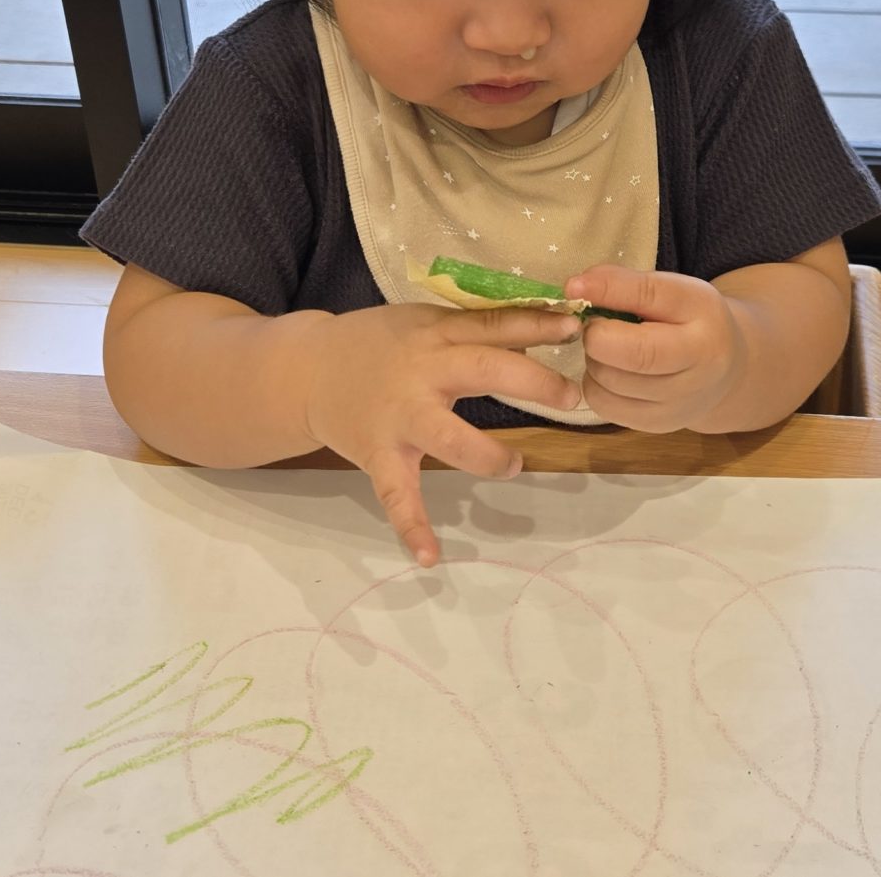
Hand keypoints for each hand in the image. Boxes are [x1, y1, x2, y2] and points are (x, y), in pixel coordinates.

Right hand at [299, 304, 582, 566]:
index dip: (536, 326)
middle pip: (484, 370)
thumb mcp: (423, 321)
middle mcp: (421, 372)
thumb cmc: (376, 343)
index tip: (574, 328)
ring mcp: (400, 418)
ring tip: (514, 465)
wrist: (305, 370)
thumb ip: (473, 328)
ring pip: (448, 437)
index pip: (493, 325)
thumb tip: (542, 333)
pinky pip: (396, 495)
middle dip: (533, 383)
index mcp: (436, 333)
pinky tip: (431, 557)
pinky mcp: (379, 456)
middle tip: (571, 396)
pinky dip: (412, 527)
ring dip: (487, 454)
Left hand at [562, 266, 747, 433]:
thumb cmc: (691, 322)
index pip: (651, 301)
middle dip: (598, 335)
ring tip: (610, 348)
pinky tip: (612, 371)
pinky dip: (596, 384)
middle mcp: (699, 370)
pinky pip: (604, 404)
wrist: (723, 372)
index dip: (607, 293)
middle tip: (596, 325)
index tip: (575, 287)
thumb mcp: (673, 292)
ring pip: (610, 382)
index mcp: (704, 321)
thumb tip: (574, 288)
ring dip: (594, 359)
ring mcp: (678, 405)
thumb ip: (627, 285)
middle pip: (633, 354)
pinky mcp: (656, 425)